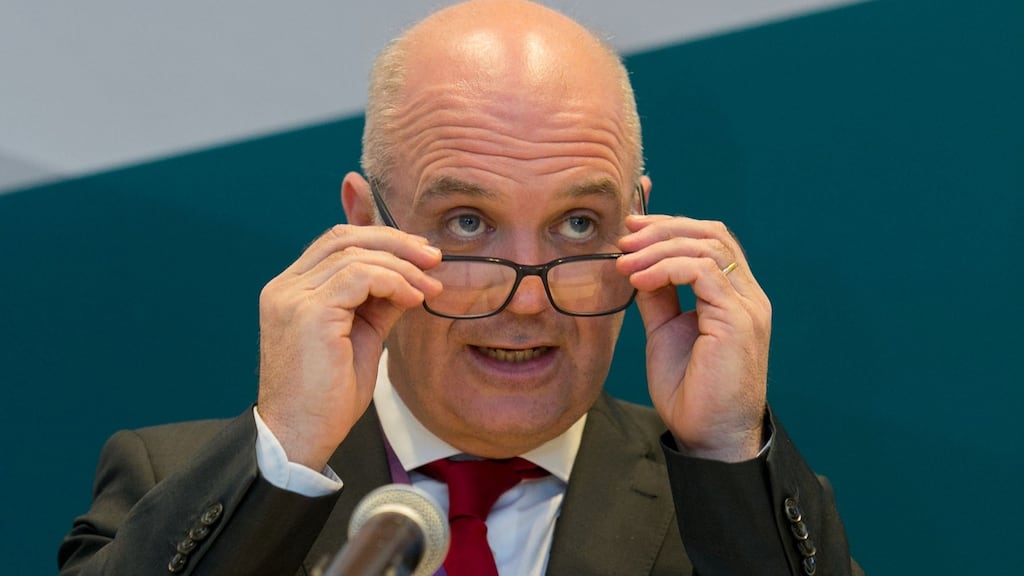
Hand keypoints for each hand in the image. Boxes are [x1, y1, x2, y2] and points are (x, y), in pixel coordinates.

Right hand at [256, 225, 441, 469]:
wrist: (301, 438)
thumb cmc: (326, 398)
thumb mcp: (361, 338)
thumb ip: (378, 304)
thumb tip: (411, 280)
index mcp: (291, 291)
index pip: (336, 243)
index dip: (381, 240)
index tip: (419, 255)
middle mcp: (285, 288)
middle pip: (344, 238)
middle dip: (396, 242)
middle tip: (433, 258)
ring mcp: (293, 297)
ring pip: (356, 255)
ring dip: (403, 267)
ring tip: (429, 288)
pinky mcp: (309, 312)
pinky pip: (360, 276)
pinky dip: (394, 282)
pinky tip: (413, 299)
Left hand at [618, 215, 771, 461]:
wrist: (708, 437)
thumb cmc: (690, 393)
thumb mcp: (665, 332)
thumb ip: (658, 297)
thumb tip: (637, 265)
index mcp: (733, 296)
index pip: (711, 240)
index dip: (670, 226)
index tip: (631, 230)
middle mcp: (747, 296)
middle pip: (712, 234)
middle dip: (663, 228)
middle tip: (624, 237)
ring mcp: (747, 306)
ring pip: (708, 247)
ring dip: (658, 247)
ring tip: (624, 261)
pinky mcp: (738, 321)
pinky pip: (703, 272)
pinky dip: (666, 268)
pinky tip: (639, 279)